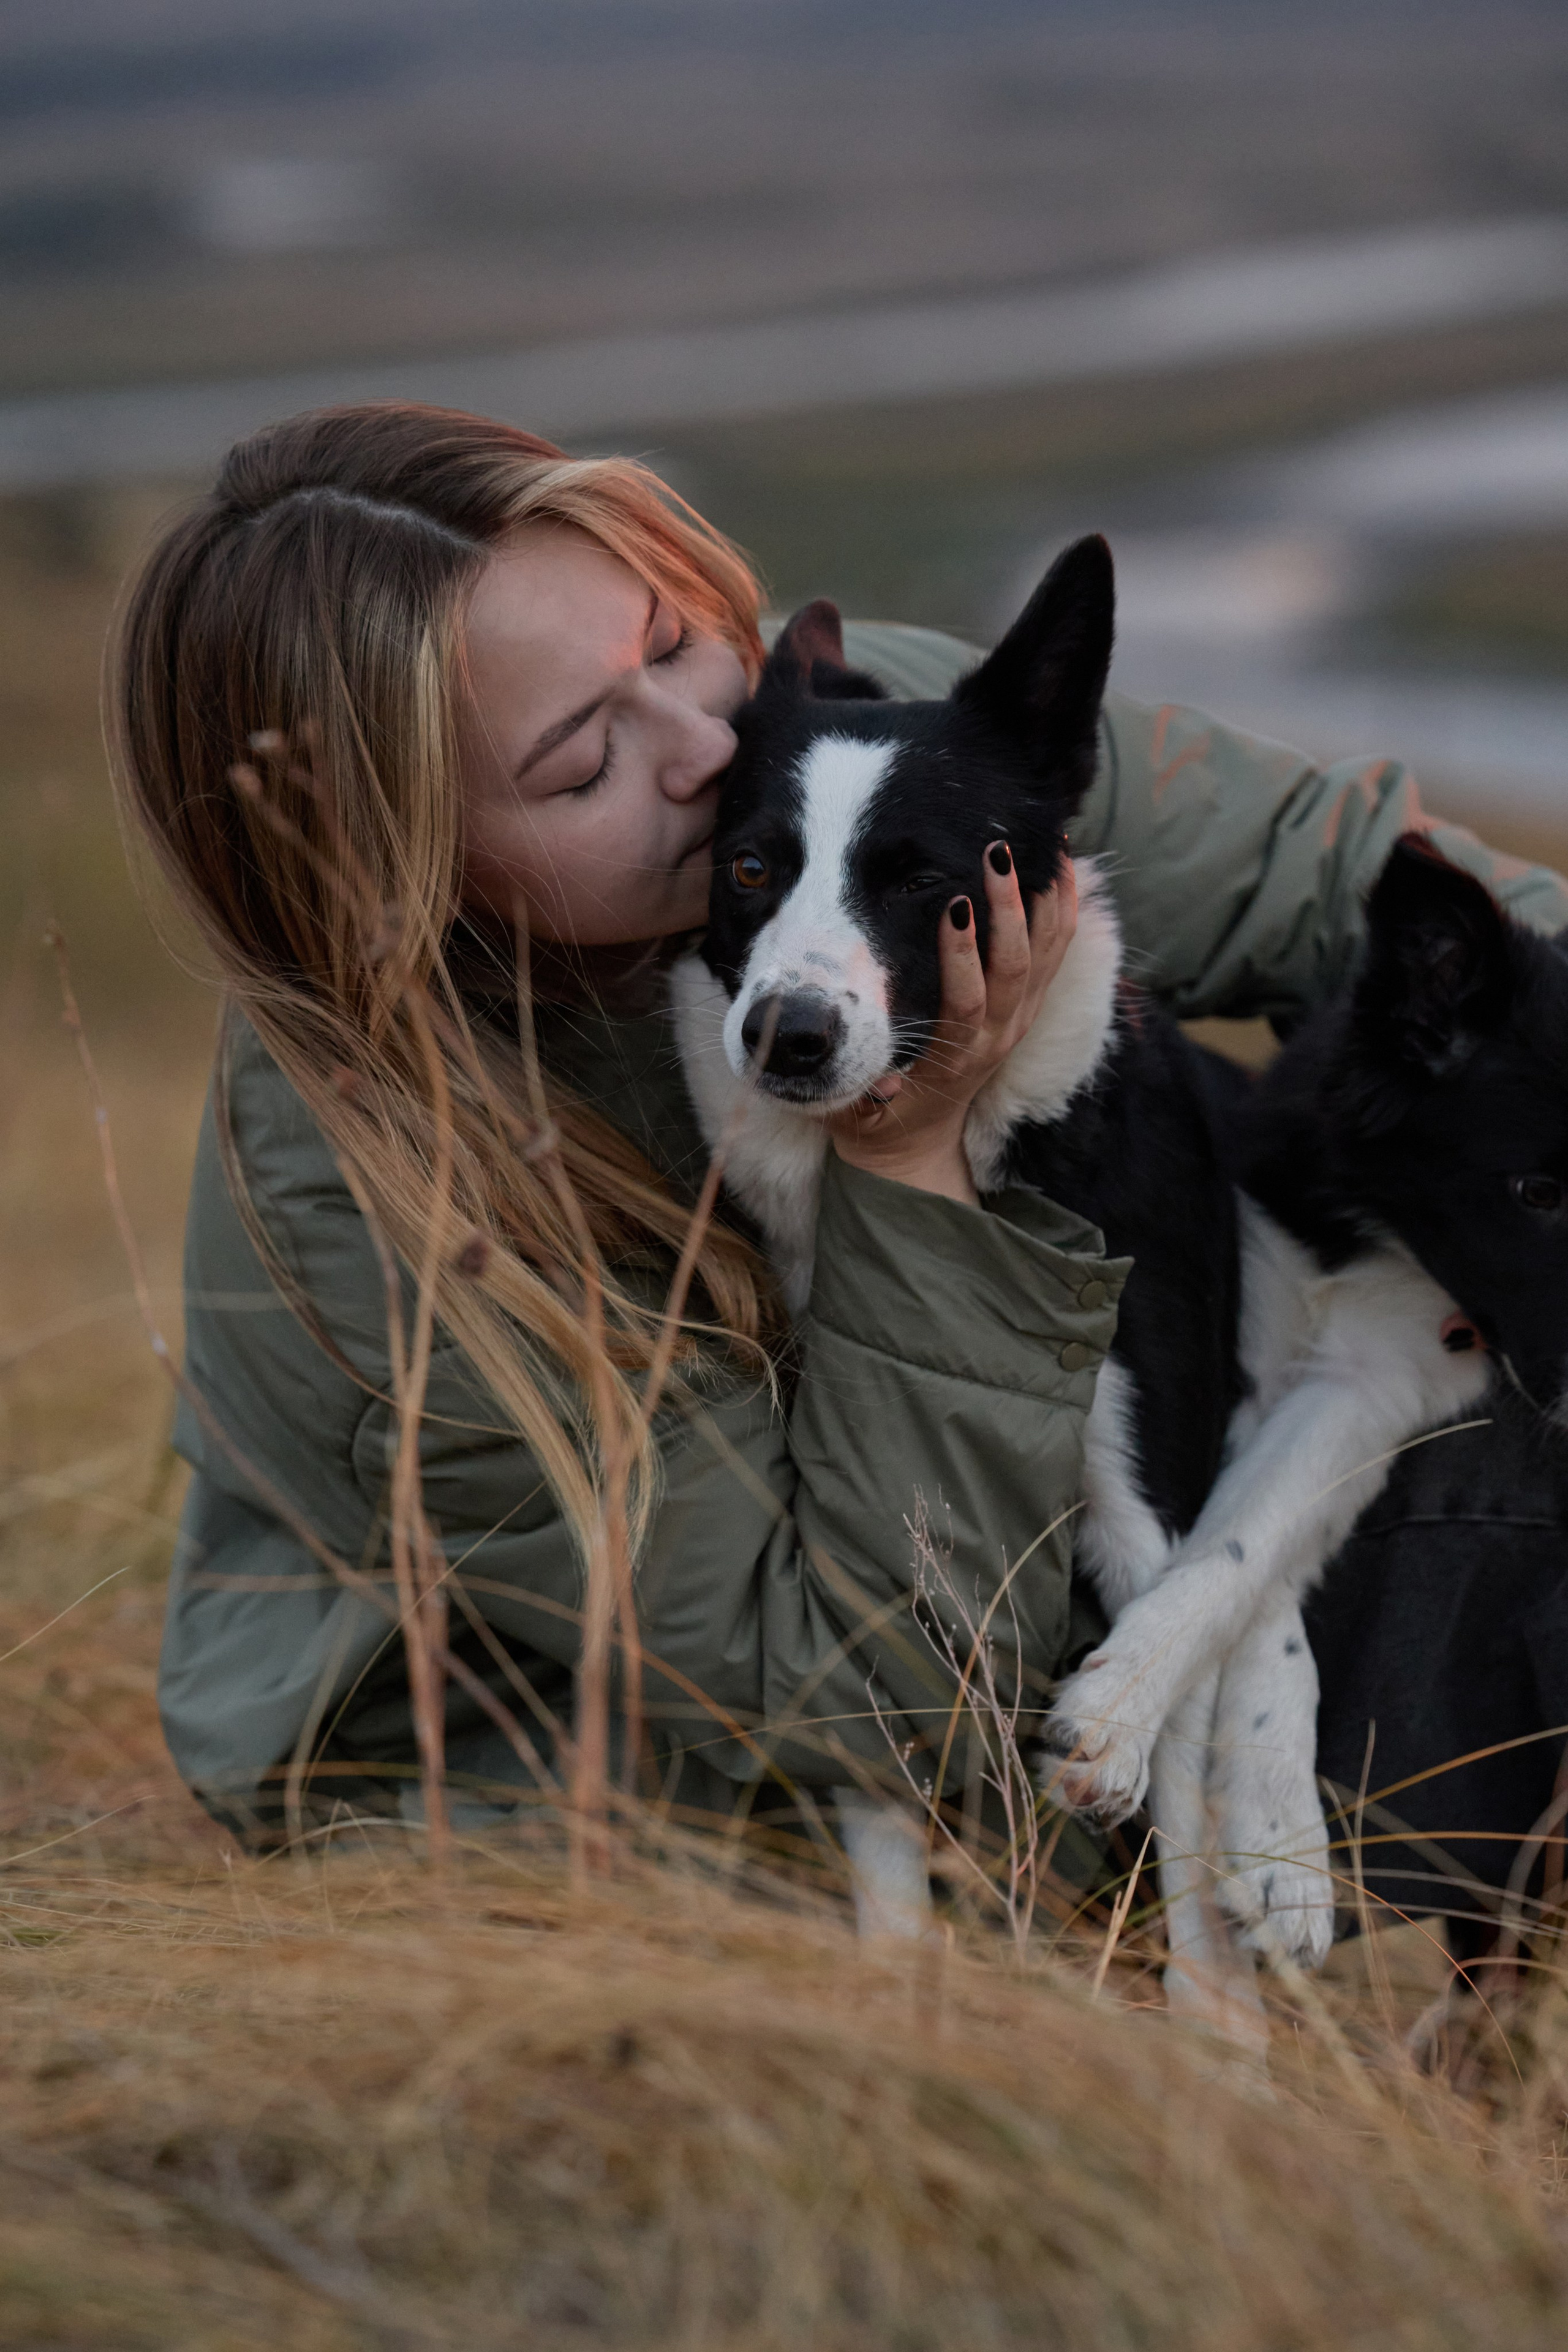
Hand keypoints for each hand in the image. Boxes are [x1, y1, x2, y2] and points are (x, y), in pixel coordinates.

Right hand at [826, 847, 1078, 1202]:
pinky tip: (1061, 865)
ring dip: (1044, 899)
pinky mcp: (1027, 1008)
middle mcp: (996, 1035)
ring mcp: (1017, 1019)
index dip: (965, 956)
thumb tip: (867, 1076)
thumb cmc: (876, 1117)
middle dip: (1009, 908)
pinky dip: (1063, 908)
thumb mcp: (856, 1114)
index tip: (956, 906)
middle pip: (1017, 966)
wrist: (914, 1142)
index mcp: (956, 1056)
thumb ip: (859, 1096)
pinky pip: (1058, 952)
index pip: (968, 1001)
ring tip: (1038, 844)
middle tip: (995, 855)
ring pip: (1047, 954)